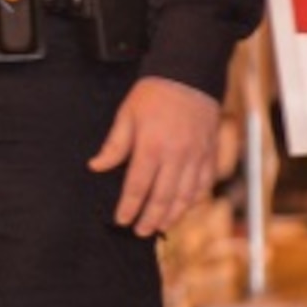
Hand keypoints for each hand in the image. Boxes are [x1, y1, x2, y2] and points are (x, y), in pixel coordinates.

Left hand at [88, 76, 221, 236]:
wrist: (189, 75)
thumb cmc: (153, 94)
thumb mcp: (126, 114)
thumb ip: (114, 145)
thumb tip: (96, 166)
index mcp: (151, 146)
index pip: (137, 186)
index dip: (128, 207)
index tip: (121, 220)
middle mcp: (176, 156)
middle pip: (162, 197)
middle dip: (150, 218)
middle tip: (139, 231)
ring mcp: (196, 156)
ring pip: (185, 196)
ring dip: (172, 215)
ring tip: (160, 226)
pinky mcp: (210, 154)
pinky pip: (203, 185)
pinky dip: (194, 200)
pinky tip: (184, 208)